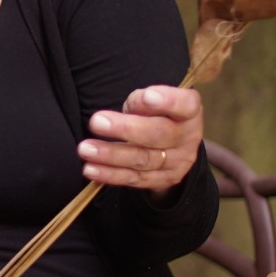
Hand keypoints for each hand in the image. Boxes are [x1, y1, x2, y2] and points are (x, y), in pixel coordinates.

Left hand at [78, 85, 203, 197]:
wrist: (172, 147)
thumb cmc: (157, 114)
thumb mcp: (154, 100)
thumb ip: (143, 101)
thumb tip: (132, 106)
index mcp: (189, 112)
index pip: (185, 105)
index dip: (168, 101)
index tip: (146, 96)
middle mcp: (188, 138)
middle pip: (159, 134)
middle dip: (126, 129)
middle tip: (96, 122)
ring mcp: (177, 162)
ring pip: (143, 159)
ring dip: (111, 154)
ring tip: (86, 149)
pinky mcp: (163, 180)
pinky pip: (135, 179)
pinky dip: (110, 174)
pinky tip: (91, 169)